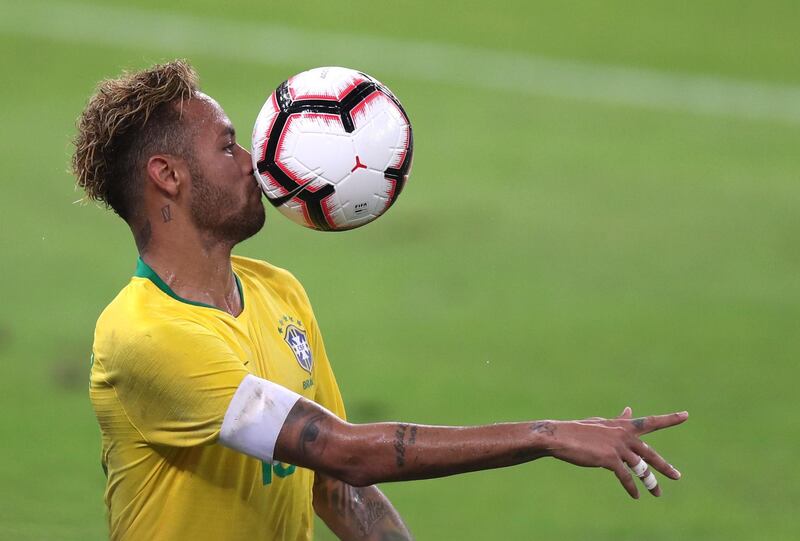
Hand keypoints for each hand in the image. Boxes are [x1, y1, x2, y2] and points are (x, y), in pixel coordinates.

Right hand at [544, 407, 687, 497]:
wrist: (560, 437)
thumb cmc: (578, 430)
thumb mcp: (601, 423)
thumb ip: (618, 420)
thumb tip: (629, 410)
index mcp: (622, 426)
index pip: (649, 422)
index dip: (669, 419)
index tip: (686, 415)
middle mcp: (623, 435)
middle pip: (650, 453)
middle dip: (665, 467)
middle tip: (678, 476)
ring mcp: (617, 447)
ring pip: (641, 468)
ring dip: (650, 483)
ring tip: (658, 494)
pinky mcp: (609, 459)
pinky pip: (626, 477)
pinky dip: (632, 487)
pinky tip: (636, 495)